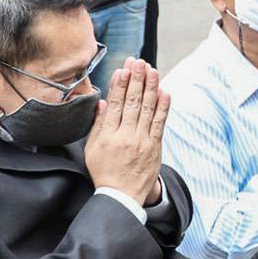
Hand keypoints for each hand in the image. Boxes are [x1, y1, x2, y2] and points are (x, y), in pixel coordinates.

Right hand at [84, 59, 168, 206]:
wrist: (122, 196)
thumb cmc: (104, 171)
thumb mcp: (92, 149)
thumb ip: (98, 125)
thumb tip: (102, 102)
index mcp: (108, 135)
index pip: (115, 104)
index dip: (120, 85)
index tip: (123, 69)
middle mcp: (126, 136)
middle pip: (133, 103)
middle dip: (137, 80)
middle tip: (139, 62)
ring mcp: (142, 141)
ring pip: (148, 109)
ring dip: (151, 88)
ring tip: (153, 70)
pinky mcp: (155, 147)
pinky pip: (160, 124)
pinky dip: (163, 107)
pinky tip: (165, 92)